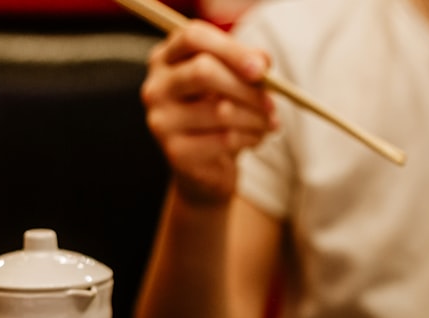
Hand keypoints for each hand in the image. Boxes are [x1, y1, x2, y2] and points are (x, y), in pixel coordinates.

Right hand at [141, 20, 278, 204]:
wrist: (206, 168)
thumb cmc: (220, 116)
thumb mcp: (234, 85)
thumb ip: (247, 67)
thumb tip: (262, 62)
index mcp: (166, 59)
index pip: (193, 38)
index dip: (231, 50)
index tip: (263, 68)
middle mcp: (156, 87)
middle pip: (204, 72)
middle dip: (247, 88)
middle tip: (272, 104)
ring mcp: (161, 121)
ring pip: (221, 110)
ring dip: (256, 118)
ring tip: (268, 124)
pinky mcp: (176, 152)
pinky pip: (225, 139)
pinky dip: (251, 138)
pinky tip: (256, 139)